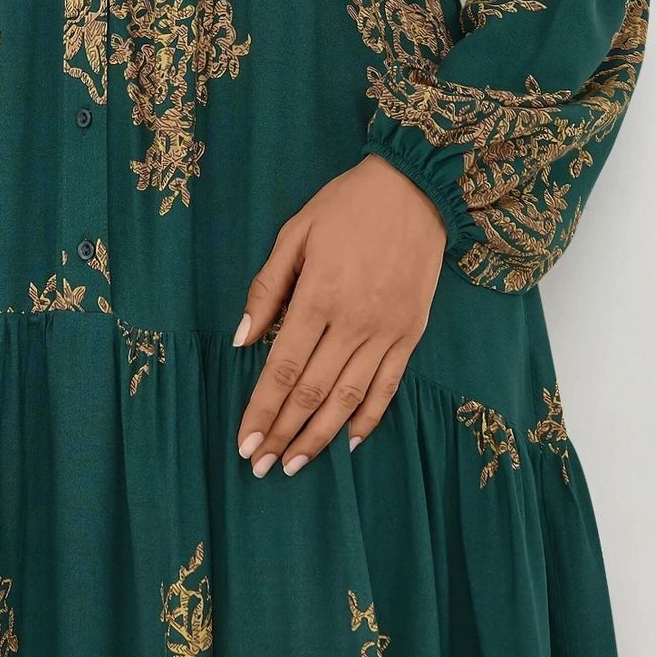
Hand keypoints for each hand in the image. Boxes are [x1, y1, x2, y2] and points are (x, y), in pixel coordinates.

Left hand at [234, 153, 446, 477]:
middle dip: (283, 433)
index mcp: (319, 296)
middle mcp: (353, 322)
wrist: (415, 190)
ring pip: (349, 399)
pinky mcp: (411, 334)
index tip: (245, 442)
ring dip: (319, 436)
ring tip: (295, 465)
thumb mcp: (296, 232)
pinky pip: (388, 387)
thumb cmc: (345, 206)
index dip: (262, 409)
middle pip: (313, 392)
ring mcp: (386, 332)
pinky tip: (349, 442)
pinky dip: (368, 418)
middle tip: (261, 466)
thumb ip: (267, 287)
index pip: (284, 367)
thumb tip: (242, 338)